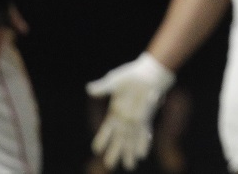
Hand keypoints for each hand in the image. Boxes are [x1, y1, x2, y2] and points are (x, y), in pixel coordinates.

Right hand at [86, 53, 175, 170]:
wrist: (148, 73)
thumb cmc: (129, 76)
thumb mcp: (114, 81)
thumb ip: (103, 88)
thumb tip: (89, 89)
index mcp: (114, 113)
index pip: (105, 130)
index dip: (101, 139)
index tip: (96, 149)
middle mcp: (124, 120)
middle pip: (118, 140)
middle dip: (114, 152)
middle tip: (109, 165)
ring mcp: (136, 120)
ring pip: (131, 140)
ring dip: (130, 152)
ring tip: (130, 167)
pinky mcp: (147, 118)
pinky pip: (144, 133)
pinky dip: (143, 143)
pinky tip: (142, 154)